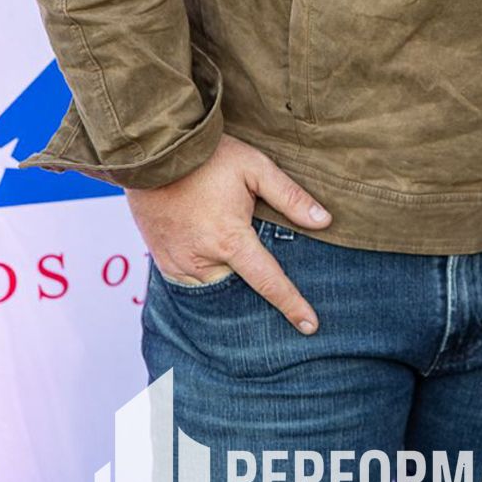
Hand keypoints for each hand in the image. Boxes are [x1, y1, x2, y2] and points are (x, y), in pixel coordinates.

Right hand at [128, 135, 330, 332]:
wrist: (156, 155)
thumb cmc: (211, 158)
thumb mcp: (257, 168)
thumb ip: (291, 197)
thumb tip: (324, 221)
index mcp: (230, 240)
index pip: (268, 282)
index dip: (292, 305)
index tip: (310, 326)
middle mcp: (202, 259)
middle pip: (240, 290)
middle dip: (258, 297)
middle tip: (283, 298)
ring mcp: (178, 263)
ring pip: (214, 288)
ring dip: (233, 286)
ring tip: (250, 279)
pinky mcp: (162, 261)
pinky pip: (190, 283)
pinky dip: (208, 279)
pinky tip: (221, 267)